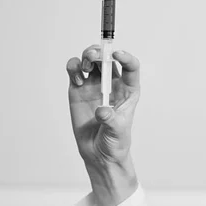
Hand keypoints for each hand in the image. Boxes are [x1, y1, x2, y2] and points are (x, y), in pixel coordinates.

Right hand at [65, 45, 140, 171]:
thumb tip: (102, 110)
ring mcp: (94, 86)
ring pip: (91, 60)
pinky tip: (77, 79)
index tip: (116, 54)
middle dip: (101, 52)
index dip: (125, 57)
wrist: (99, 154)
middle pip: (108, 58)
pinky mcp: (78, 90)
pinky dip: (74, 68)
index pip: (131, 67)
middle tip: (94, 57)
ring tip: (86, 67)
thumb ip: (111, 120)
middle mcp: (112, 84)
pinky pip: (75, 71)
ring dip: (87, 56)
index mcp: (128, 90)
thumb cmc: (115, 141)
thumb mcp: (118, 132)